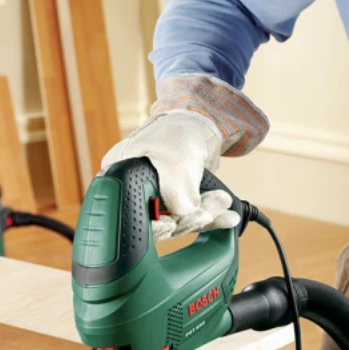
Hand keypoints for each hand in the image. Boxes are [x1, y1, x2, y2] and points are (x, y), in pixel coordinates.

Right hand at [101, 111, 239, 240]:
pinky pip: (191, 217)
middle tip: (205, 214)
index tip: (169, 224)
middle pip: (156, 221)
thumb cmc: (178, 132)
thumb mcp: (175, 160)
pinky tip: (228, 218)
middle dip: (185, 220)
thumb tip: (183, 216)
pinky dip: (211, 219)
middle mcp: (135, 189)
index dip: (150, 224)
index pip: (130, 212)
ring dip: (203, 216)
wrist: (199, 125)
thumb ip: (176, 192)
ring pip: (177, 221)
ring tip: (222, 201)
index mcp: (120, 176)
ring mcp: (156, 197)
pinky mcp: (176, 201)